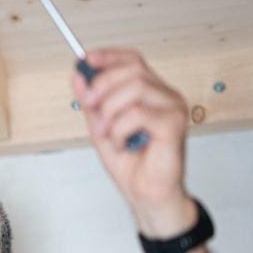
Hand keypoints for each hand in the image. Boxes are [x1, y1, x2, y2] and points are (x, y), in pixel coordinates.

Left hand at [73, 48, 196, 236]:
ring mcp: (173, 108)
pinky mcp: (174, 124)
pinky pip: (137, 113)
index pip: (132, 60)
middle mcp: (166, 96)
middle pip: (132, 69)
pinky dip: (120, 130)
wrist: (146, 195)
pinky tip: (123, 144)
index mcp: (151, 93)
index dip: (108, 56)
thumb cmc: (131, 164)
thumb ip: (90, 102)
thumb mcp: (100, 127)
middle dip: (102, 86)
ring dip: (110, 113)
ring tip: (109, 135)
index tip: (84, 61)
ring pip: (134, 88)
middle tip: (89, 107)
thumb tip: (78, 75)